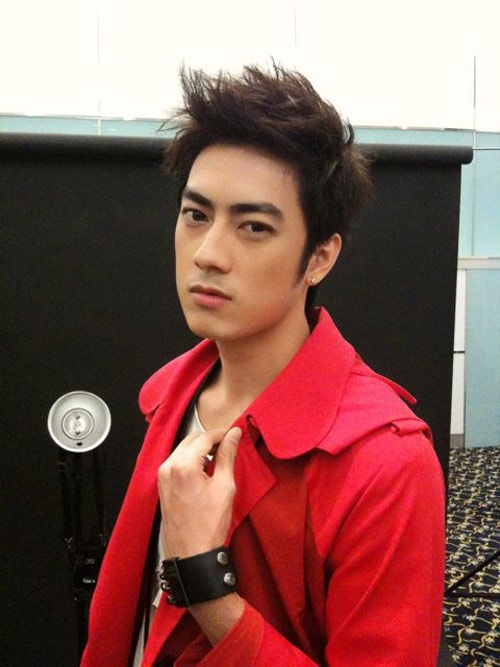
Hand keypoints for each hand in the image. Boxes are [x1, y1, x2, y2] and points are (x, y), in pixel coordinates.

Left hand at [158, 427, 241, 558]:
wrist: (191, 554)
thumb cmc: (208, 525)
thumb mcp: (224, 487)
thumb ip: (227, 456)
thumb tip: (234, 435)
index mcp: (183, 465)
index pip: (204, 437)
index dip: (222, 433)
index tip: (235, 433)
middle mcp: (168, 467)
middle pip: (191, 439)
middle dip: (210, 439)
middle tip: (229, 444)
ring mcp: (162, 476)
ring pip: (183, 449)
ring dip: (200, 449)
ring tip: (219, 458)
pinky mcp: (162, 485)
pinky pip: (177, 461)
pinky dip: (191, 459)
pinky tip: (205, 469)